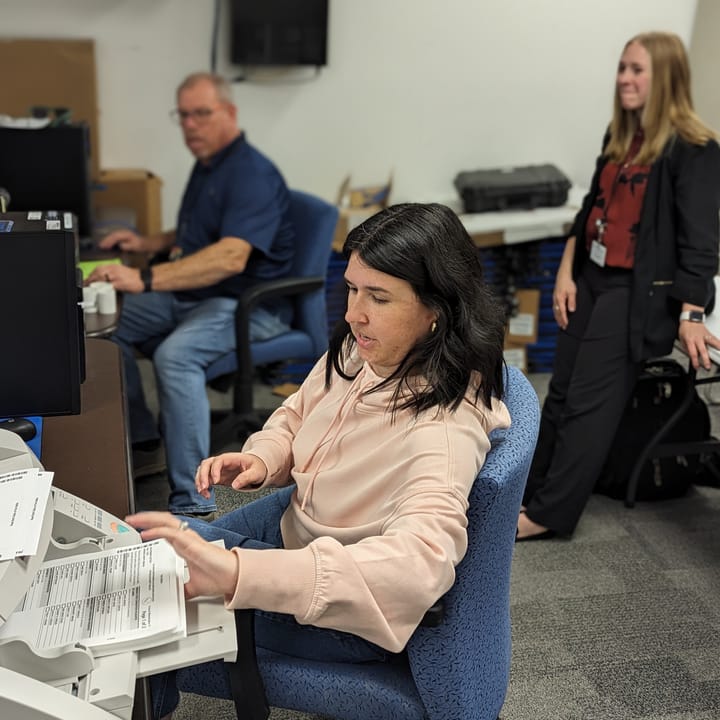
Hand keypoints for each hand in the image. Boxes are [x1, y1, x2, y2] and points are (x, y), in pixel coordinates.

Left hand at [86, 264, 143, 292]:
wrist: (143, 279)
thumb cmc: (132, 277)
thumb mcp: (120, 271)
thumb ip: (110, 273)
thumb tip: (100, 278)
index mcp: (113, 266)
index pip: (98, 268)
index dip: (91, 274)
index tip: (88, 279)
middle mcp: (114, 270)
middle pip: (98, 272)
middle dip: (91, 279)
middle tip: (87, 285)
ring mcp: (116, 276)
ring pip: (102, 278)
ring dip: (95, 283)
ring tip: (92, 288)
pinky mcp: (120, 284)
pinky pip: (109, 286)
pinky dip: (103, 288)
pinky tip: (100, 291)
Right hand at [98, 228, 145, 252]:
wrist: (144, 243)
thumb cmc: (140, 245)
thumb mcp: (135, 246)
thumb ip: (128, 246)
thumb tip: (121, 245)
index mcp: (126, 234)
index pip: (116, 237)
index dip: (110, 241)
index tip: (105, 246)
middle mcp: (123, 232)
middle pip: (112, 235)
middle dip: (106, 240)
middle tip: (100, 246)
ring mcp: (122, 233)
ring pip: (112, 236)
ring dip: (106, 240)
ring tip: (101, 245)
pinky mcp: (121, 236)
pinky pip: (114, 238)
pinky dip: (109, 240)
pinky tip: (106, 244)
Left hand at [124, 511, 238, 598]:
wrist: (232, 578)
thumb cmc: (218, 577)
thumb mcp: (192, 587)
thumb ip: (181, 589)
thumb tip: (173, 596)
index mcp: (185, 546)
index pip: (165, 530)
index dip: (151, 526)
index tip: (137, 529)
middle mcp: (186, 539)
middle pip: (163, 521)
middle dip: (146, 518)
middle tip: (130, 520)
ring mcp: (188, 539)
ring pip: (166, 521)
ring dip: (148, 519)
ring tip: (134, 520)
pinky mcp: (192, 543)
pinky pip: (172, 532)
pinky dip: (157, 530)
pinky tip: (146, 533)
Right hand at [195, 453, 267, 497]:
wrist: (257, 468)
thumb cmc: (257, 467)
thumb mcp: (256, 472)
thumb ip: (246, 477)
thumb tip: (235, 485)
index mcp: (231, 458)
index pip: (218, 461)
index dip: (214, 470)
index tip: (216, 481)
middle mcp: (222, 463)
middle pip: (206, 464)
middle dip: (202, 476)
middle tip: (204, 488)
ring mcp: (218, 469)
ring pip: (202, 471)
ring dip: (199, 481)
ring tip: (203, 493)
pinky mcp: (216, 477)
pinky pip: (205, 480)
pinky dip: (202, 487)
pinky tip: (206, 494)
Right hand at [552, 272, 576, 329]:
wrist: (562, 276)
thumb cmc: (568, 283)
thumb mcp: (572, 292)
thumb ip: (572, 301)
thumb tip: (571, 310)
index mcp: (560, 299)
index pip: (562, 312)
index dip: (564, 319)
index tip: (566, 324)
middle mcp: (556, 300)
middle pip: (557, 313)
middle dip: (560, 320)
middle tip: (563, 327)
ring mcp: (554, 299)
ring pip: (555, 311)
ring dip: (557, 318)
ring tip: (560, 324)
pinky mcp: (555, 298)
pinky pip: (554, 308)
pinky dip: (556, 313)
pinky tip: (557, 315)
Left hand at [678, 321, 718, 370]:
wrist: (691, 319)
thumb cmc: (685, 329)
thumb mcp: (681, 339)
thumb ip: (686, 348)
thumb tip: (691, 355)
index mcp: (689, 340)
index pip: (693, 353)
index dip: (695, 361)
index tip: (697, 366)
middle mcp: (698, 338)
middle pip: (703, 350)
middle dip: (706, 360)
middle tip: (708, 366)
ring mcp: (705, 336)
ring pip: (712, 343)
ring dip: (717, 349)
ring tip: (719, 355)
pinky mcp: (709, 334)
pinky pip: (715, 339)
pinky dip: (719, 344)